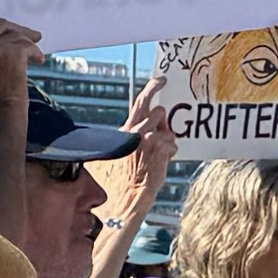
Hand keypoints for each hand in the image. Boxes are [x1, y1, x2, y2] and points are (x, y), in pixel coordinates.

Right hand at [0, 0, 43, 128]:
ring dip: (28, 43)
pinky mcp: (10, 53)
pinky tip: (38, 62)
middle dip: (17, 31)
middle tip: (33, 36)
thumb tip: (3, 30)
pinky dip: (35, 52)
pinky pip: (27, 44)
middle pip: (0, 24)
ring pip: (15, 34)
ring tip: (35, 55)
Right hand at [107, 74, 177, 216]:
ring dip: (166, 136)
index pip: (139, 103)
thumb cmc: (115, 182)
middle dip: (159, 93)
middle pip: (156, 108)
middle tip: (163, 83)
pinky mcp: (161, 152)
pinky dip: (170, 152)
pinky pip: (172, 145)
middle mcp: (137, 132)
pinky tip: (162, 160)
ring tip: (160, 148)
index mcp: (125, 131)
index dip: (151, 89)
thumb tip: (109, 140)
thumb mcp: (105, 158)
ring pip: (168, 129)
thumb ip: (112, 143)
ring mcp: (150, 141)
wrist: (125, 198)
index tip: (161, 80)